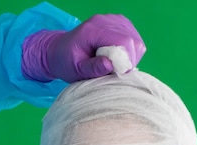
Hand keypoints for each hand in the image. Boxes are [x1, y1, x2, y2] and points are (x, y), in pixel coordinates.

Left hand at [22, 14, 145, 81]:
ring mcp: (113, 19)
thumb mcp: (75, 70)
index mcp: (92, 30)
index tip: (119, 73)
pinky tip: (117, 57)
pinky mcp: (118, 23)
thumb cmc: (66, 62)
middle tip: (116, 71)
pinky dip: (130, 51)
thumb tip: (109, 65)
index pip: (123, 41)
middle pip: (132, 40)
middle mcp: (104, 20)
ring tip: (115, 65)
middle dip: (129, 60)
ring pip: (136, 39)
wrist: (60, 50)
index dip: (127, 60)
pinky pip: (134, 37)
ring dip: (130, 56)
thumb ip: (92, 68)